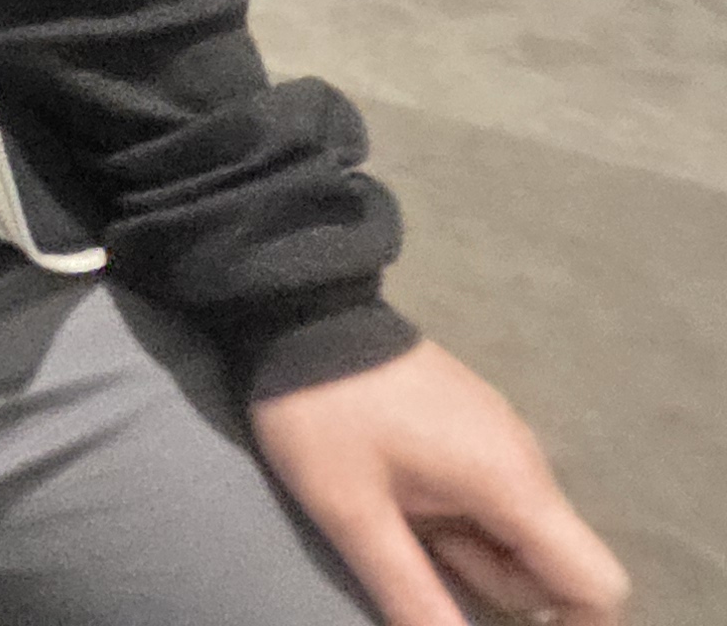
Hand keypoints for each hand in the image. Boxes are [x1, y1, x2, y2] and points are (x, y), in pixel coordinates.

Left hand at [252, 341, 627, 624]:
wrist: (302, 310)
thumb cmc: (323, 413)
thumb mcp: (352, 512)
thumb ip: (411, 590)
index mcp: (512, 483)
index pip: (598, 583)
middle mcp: (527, 461)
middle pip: (553, 564)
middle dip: (495, 582)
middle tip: (415, 544)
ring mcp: (505, 437)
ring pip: (522, 532)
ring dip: (474, 548)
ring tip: (402, 512)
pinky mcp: (479, 424)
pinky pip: (497, 496)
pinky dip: (465, 516)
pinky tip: (406, 490)